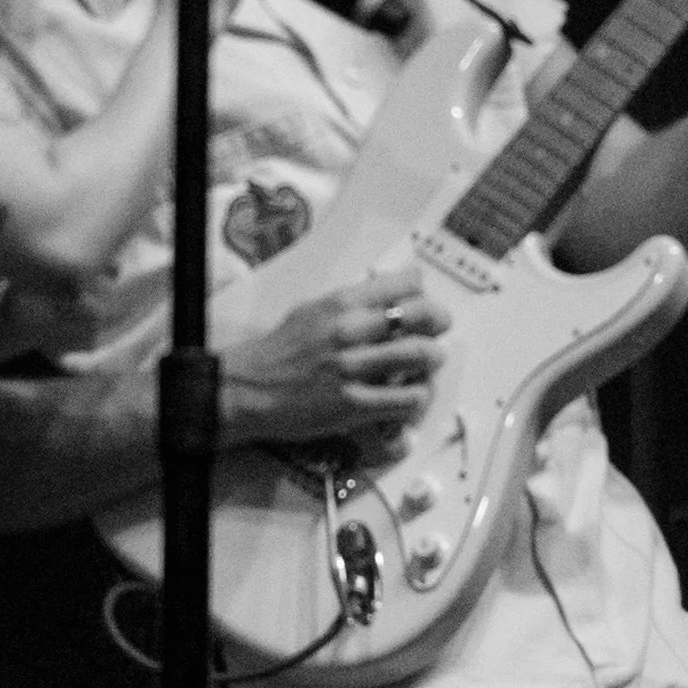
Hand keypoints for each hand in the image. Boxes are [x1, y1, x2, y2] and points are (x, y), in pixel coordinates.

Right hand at [213, 271, 450, 443]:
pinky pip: (406, 398)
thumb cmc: (280, 352)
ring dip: (433, 359)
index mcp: (340, 303)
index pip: (405, 284)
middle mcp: (349, 331)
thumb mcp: (312, 310)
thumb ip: (351, 301)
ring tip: (427, 364)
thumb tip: (387, 291)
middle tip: (438, 331)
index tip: (424, 302)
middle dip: (440, 322)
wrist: (248, 389)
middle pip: (422, 315)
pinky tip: (410, 395)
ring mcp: (352, 368)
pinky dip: (418, 397)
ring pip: (422, 355)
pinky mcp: (354, 404)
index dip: (423, 293)